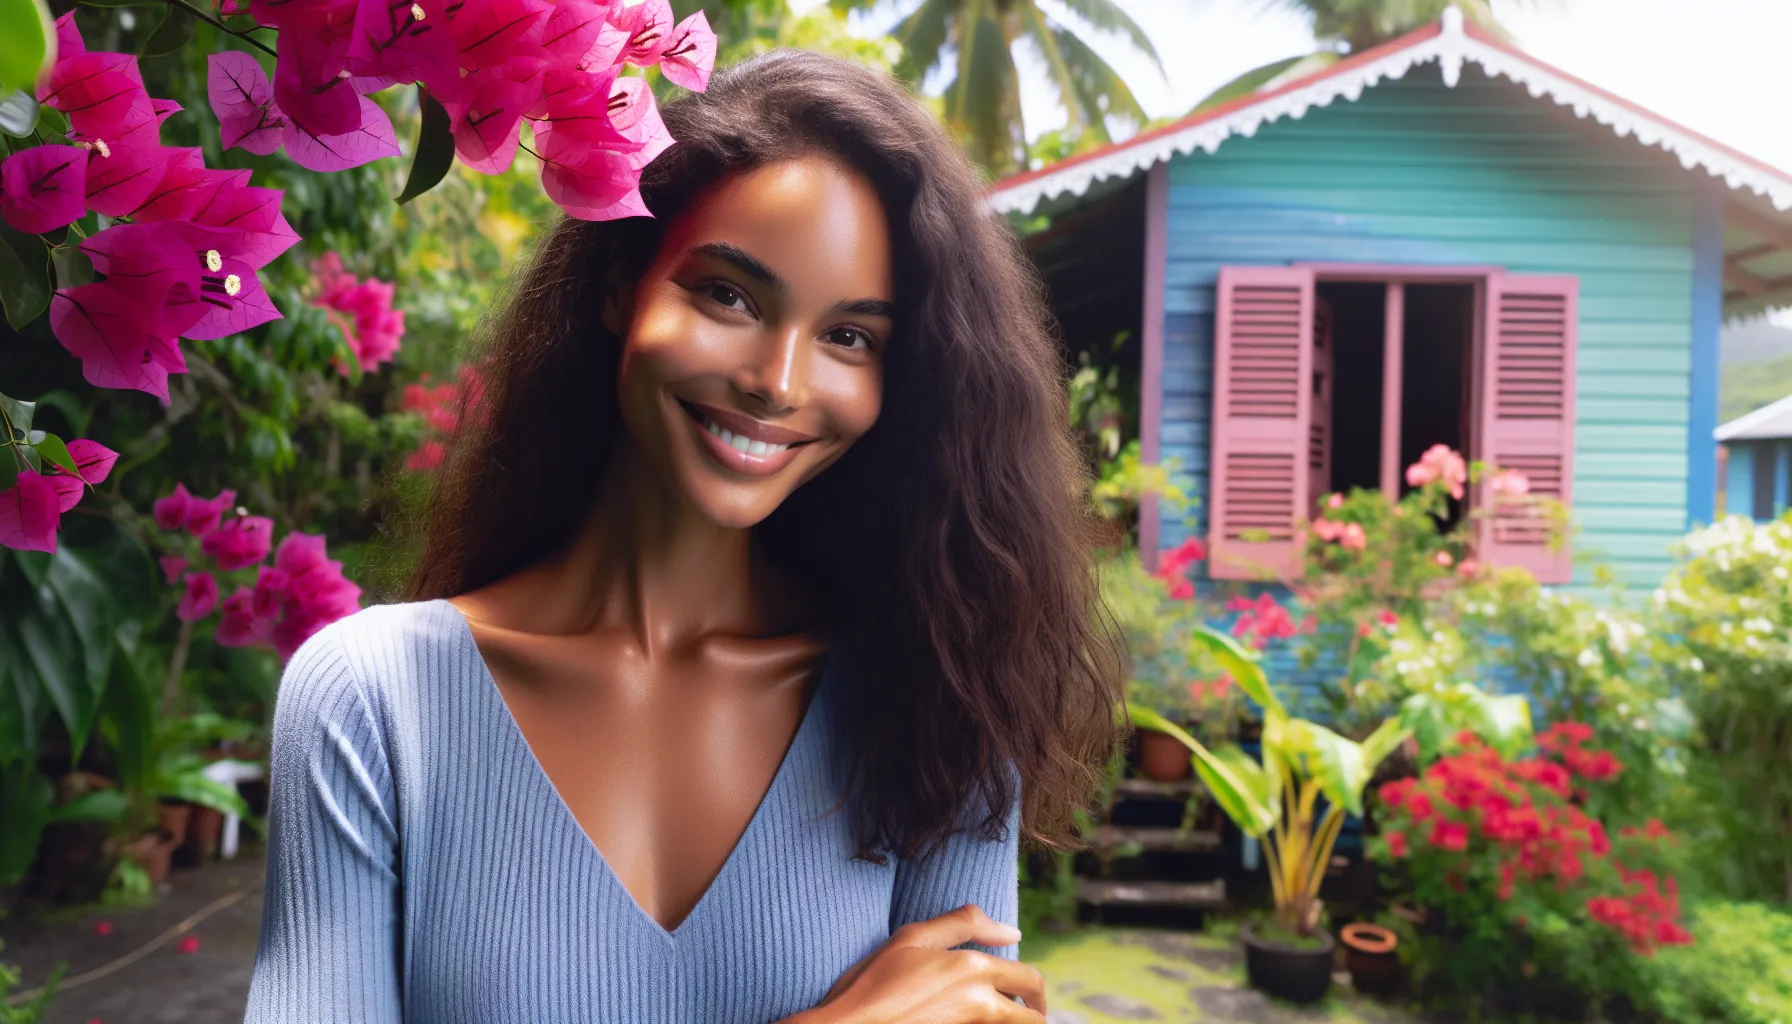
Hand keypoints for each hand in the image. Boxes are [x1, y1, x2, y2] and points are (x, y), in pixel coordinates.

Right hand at [796, 904, 1045, 1023]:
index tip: (1030, 997)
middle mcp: (980, 1004)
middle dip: (1035, 1016)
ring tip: (1001, 1022)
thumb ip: (964, 924)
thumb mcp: (910, 938)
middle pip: (1032, 1019)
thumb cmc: (870, 983)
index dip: (1037, 991)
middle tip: (1027, 1016)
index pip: (1031, 980)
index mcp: (973, 969)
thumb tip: (1013, 931)